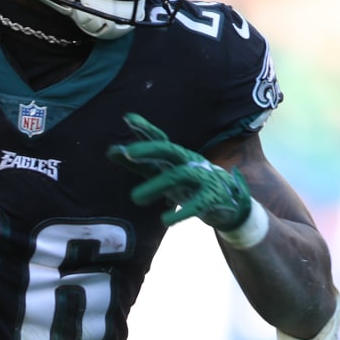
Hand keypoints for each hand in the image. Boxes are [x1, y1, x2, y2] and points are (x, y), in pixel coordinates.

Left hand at [106, 113, 251, 230]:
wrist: (229, 202)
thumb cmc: (189, 184)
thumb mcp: (163, 173)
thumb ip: (138, 164)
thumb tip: (110, 151)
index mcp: (176, 156)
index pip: (160, 139)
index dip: (145, 129)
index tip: (127, 118)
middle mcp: (189, 162)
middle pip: (170, 150)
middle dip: (150, 149)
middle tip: (129, 153)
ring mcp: (202, 178)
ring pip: (180, 176)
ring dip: (157, 185)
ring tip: (135, 198)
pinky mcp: (212, 197)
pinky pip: (198, 203)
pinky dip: (182, 212)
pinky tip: (165, 220)